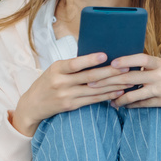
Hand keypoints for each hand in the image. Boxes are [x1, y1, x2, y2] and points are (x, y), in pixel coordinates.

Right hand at [10, 52, 129, 136]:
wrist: (32, 105)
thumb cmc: (47, 82)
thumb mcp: (54, 70)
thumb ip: (72, 66)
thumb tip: (98, 57)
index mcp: (56, 68)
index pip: (75, 64)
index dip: (90, 60)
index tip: (105, 55)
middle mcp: (61, 82)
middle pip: (90, 77)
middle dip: (110, 72)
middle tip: (127, 67)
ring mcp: (66, 95)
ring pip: (95, 90)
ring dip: (113, 85)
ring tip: (128, 80)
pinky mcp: (71, 106)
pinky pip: (93, 100)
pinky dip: (107, 95)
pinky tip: (118, 92)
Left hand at [91, 53, 160, 108]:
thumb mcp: (160, 65)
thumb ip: (143, 65)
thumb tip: (117, 64)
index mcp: (158, 63)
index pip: (141, 59)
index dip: (126, 60)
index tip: (111, 63)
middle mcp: (160, 75)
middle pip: (131, 78)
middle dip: (109, 81)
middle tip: (93, 83)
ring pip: (134, 94)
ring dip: (117, 98)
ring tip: (107, 100)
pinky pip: (142, 104)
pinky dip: (129, 105)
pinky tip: (120, 105)